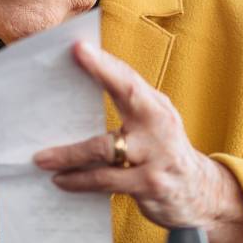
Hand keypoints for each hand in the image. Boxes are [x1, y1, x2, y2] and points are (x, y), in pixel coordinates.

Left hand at [33, 42, 242, 242]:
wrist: (201, 194)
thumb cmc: (165, 154)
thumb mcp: (155, 127)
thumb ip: (130, 110)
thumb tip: (80, 94)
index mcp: (157, 108)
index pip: (129, 79)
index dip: (105, 63)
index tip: (79, 47)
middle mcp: (160, 126)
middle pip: (127, 96)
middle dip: (99, 75)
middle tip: (66, 67)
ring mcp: (156, 156)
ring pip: (104, 149)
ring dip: (68, 154)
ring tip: (42, 158)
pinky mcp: (149, 185)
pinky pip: (106, 181)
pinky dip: (79, 181)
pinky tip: (61, 180)